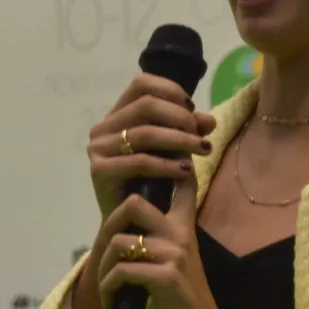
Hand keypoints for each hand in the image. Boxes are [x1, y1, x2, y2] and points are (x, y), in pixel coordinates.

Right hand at [87, 73, 215, 220]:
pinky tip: (186, 171)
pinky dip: (167, 165)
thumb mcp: (173, 152)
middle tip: (200, 136)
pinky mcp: (100, 171)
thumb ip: (188, 132)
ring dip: (179, 140)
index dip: (170, 90)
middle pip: (146, 105)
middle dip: (180, 118)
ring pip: (145, 133)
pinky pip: (140, 161)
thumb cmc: (151, 185)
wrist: (131, 225)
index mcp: (117, 115)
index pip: (141, 84)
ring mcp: (98, 149)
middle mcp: (103, 128)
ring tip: (201, 151)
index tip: (192, 109)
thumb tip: (210, 120)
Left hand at [93, 164, 236, 308]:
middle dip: (107, 228)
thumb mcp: (174, 263)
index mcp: (183, 227)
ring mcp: (173, 254)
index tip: (142, 165)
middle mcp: (180, 234)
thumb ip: (159, 241)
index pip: (181, 183)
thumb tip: (124, 228)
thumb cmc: (184, 301)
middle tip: (105, 257)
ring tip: (107, 289)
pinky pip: (121, 271)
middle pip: (133, 203)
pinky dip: (108, 289)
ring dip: (103, 270)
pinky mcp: (165, 278)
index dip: (163, 166)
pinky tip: (112, 303)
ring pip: (118, 242)